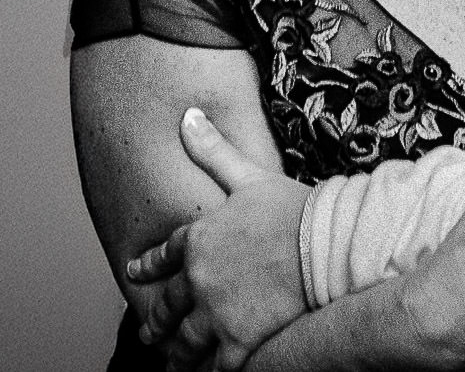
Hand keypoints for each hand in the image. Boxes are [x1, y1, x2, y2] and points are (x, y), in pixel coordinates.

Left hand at [127, 107, 309, 370]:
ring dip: (175, 354)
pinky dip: (208, 371)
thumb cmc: (295, 209)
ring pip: (184, 342)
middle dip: (156, 322)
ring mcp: (217, 313)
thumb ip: (215, 151)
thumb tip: (186, 117)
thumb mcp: (251, 176)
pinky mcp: (240, 341)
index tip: (135, 271)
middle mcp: (199, 279)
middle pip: (168, 307)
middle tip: (149, 333)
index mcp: (200, 239)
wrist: (328, 244)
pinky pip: (215, 365)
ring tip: (171, 363)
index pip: (165, 254)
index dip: (149, 265)